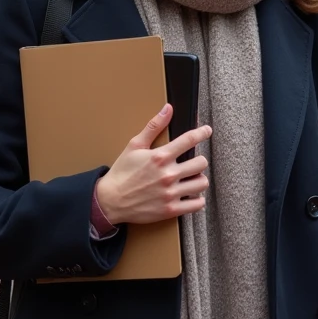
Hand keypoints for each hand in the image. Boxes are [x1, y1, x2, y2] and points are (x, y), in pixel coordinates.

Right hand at [95, 104, 211, 225]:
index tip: (207, 131)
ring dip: (199, 179)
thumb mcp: (134, 146)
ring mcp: (170, 193)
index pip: (189, 140)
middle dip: (199, 160)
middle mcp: (167, 174)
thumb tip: (168, 108)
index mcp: (160, 156)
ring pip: (201, 183)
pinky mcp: (170, 210)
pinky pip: (197, 204)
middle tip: (193, 162)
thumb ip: (154, 127)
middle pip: (201, 163)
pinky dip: (197, 199)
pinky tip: (190, 195)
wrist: (110, 201)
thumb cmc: (122, 172)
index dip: (202, 133)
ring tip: (191, 179)